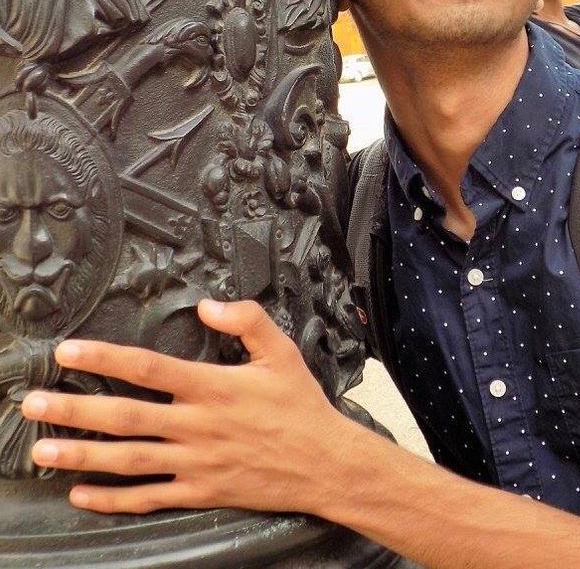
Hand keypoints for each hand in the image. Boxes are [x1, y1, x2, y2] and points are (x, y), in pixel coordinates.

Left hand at [21, 300, 353, 515]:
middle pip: (126, 416)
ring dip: (82, 454)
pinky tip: (82, 494)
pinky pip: (149, 497)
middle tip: (33, 405)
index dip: (106, 359)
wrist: (324, 463)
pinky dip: (113, 498)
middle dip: (75, 409)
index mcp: (214, 386)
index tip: (69, 352)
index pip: (149, 368)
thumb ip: (247, 319)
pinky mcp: (201, 491)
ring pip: (129, 460)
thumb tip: (209, 303)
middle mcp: (198, 425)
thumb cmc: (301, 405)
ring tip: (42, 450)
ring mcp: (197, 462)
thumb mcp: (282, 351)